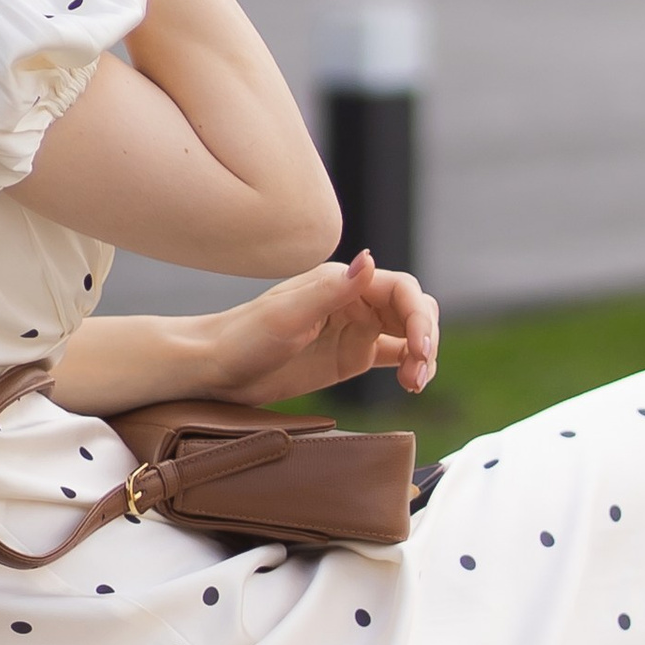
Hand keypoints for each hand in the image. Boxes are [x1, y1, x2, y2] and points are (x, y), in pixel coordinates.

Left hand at [205, 250, 438, 400]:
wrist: (218, 368)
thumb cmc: (245, 337)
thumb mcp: (288, 315)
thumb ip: (331, 291)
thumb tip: (369, 259)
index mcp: (343, 281)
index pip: (402, 289)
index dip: (419, 316)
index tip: (420, 348)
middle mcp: (355, 299)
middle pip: (413, 309)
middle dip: (426, 337)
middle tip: (418, 372)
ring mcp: (356, 328)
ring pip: (409, 333)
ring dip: (423, 355)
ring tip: (414, 383)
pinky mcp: (353, 355)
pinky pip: (396, 356)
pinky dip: (412, 367)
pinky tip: (411, 384)